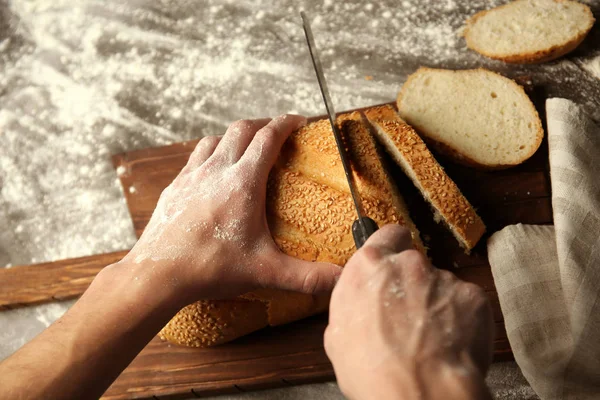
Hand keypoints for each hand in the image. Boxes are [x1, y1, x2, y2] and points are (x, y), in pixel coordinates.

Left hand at [120, 115, 342, 302]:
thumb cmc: (210, 268)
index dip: (286, 123)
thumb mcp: (265, 271)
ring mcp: (193, 175)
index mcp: (243, 182)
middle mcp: (217, 170)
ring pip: (217, 138)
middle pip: (242, 129)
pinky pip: (196, 155)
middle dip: (264, 124)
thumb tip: (340, 279)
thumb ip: (307, 276)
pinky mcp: (176, 185)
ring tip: (248, 146)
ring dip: (236, 135)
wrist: (158, 274)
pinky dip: (212, 151)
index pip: (268, 137)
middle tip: (278, 131)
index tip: (299, 121)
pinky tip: (215, 168)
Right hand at [325, 225, 493, 399]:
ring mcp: (442, 277)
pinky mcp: (471, 295)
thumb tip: (362, 306)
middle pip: (414, 264)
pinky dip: (461, 318)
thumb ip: (353, 304)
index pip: (387, 235)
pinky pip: (465, 302)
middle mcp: (407, 264)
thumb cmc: (373, 369)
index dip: (392, 247)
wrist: (420, 391)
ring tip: (430, 338)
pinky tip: (450, 342)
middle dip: (414, 284)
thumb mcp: (338, 335)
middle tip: (409, 316)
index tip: (394, 262)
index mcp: (369, 267)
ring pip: (441, 285)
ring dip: (437, 304)